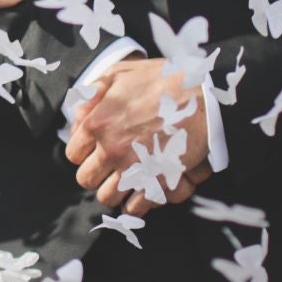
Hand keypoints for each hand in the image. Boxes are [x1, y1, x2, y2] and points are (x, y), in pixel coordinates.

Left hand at [65, 58, 211, 215]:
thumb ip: (93, 93)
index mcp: (98, 124)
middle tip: (108, 168)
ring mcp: (135, 168)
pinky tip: (140, 193)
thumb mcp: (121, 73)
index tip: (94, 151)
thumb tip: (78, 115)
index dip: (83, 153)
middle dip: (96, 175)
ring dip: (114, 191)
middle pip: (87, 180)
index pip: (73, 154)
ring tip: (124, 181)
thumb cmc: (164, 81)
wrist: (207, 95)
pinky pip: (135, 208)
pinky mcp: (159, 182)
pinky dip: (135, 204)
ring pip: (107, 197)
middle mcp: (111, 149)